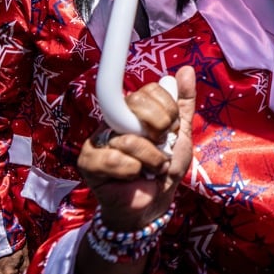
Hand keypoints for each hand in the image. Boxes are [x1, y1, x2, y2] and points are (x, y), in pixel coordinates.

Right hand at [78, 66, 195, 231]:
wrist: (154, 203)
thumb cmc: (164, 168)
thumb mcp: (181, 134)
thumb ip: (183, 104)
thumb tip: (185, 70)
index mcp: (134, 110)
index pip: (149, 91)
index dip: (167, 110)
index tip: (171, 130)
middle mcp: (114, 119)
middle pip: (135, 104)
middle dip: (159, 131)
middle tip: (161, 147)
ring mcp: (99, 138)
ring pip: (128, 137)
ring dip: (151, 158)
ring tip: (151, 168)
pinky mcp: (88, 160)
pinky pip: (111, 158)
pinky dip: (131, 170)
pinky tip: (133, 176)